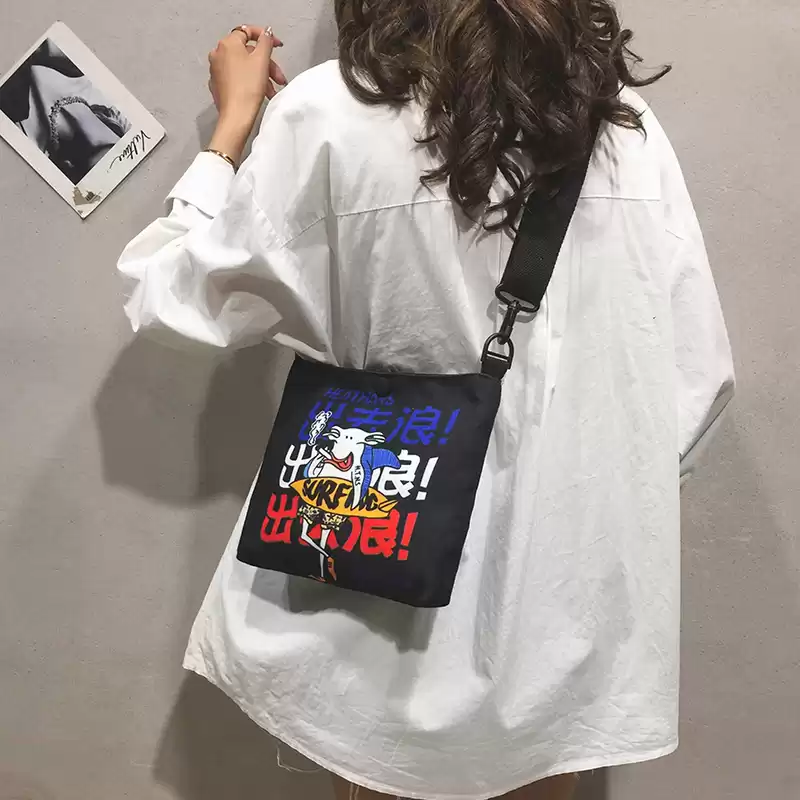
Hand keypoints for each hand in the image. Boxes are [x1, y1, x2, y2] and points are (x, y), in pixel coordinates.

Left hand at [207, 25, 286, 161]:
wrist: (236, 116)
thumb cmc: (248, 87)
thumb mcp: (262, 60)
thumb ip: (266, 42)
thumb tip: (266, 33)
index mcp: (228, 44)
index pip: (248, 32)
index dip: (265, 37)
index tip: (277, 45)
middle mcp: (218, 54)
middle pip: (247, 52)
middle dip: (266, 64)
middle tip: (279, 77)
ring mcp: (216, 70)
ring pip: (244, 66)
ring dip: (261, 75)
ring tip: (271, 90)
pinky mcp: (218, 85)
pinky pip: (237, 78)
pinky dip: (249, 82)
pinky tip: (260, 92)